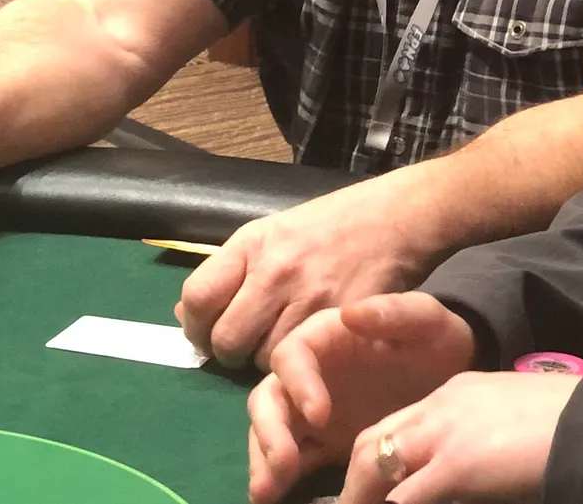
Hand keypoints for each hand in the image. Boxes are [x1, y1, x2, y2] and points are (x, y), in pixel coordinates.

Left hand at [177, 176, 436, 367]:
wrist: (397, 218)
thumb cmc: (330, 224)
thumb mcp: (271, 233)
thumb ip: (229, 272)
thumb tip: (186, 316)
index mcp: (251, 244)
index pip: (197, 298)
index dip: (194, 325)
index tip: (205, 332)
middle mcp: (275, 271)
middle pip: (226, 340)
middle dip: (229, 352)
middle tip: (245, 345)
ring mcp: (310, 299)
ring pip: (263, 359)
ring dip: (267, 360)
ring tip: (284, 341)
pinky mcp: (342, 323)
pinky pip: (304, 362)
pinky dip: (301, 364)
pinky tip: (309, 348)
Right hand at [246, 292, 474, 503]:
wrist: (453, 378)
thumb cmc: (436, 341)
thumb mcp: (427, 320)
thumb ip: (394, 312)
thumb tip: (348, 315)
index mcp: (325, 336)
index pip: (293, 355)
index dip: (298, 383)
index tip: (320, 416)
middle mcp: (308, 372)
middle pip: (270, 396)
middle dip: (269, 430)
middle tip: (283, 466)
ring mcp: (310, 409)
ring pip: (270, 429)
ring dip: (264, 459)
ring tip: (266, 494)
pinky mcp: (320, 441)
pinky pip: (290, 458)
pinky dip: (278, 477)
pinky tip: (274, 498)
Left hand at [336, 370, 577, 503]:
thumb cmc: (567, 422)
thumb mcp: (513, 419)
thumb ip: (485, 437)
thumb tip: (478, 467)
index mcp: (456, 392)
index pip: (399, 423)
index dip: (378, 456)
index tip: (369, 484)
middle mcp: (440, 406)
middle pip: (375, 439)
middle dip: (355, 477)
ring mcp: (444, 433)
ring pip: (376, 462)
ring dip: (361, 494)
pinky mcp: (455, 465)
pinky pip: (405, 495)